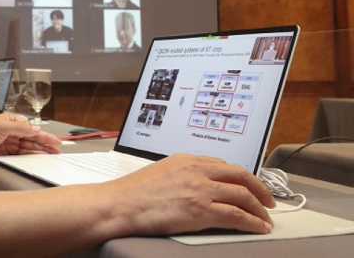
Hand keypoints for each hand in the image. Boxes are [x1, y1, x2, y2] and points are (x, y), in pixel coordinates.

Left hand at [0, 113, 60, 165]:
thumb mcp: (2, 127)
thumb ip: (21, 128)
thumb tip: (36, 128)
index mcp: (11, 120)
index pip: (31, 127)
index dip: (43, 134)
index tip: (53, 140)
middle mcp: (12, 130)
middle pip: (32, 137)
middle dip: (45, 142)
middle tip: (58, 148)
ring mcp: (10, 142)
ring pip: (29, 146)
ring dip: (40, 150)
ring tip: (52, 154)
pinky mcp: (8, 152)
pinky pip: (23, 153)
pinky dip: (32, 155)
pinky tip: (39, 157)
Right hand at [103, 153, 275, 235]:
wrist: (118, 204)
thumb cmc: (132, 193)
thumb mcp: (160, 172)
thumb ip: (182, 173)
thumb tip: (197, 183)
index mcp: (186, 159)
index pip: (224, 164)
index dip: (243, 176)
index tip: (250, 186)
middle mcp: (196, 170)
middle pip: (240, 175)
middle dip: (260, 189)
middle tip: (269, 201)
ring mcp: (200, 189)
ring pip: (243, 195)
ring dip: (260, 209)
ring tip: (266, 219)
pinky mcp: (200, 210)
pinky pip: (237, 215)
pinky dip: (253, 222)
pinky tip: (258, 227)